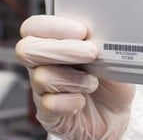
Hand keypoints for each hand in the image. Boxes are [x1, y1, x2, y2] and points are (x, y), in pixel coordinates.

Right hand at [15, 15, 134, 139]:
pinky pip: (49, 104)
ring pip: (42, 77)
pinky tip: (82, 101)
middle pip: (26, 49)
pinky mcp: (47, 114)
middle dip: (62, 49)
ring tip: (93, 83)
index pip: (34, 27)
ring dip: (74, 78)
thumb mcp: (110, 54)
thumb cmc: (110, 79)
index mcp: (53, 43)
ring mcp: (41, 91)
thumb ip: (99, 40)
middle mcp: (42, 65)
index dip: (53, 26)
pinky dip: (71, 102)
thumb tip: (97, 32)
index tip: (82, 31)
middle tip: (91, 53)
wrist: (116, 113)